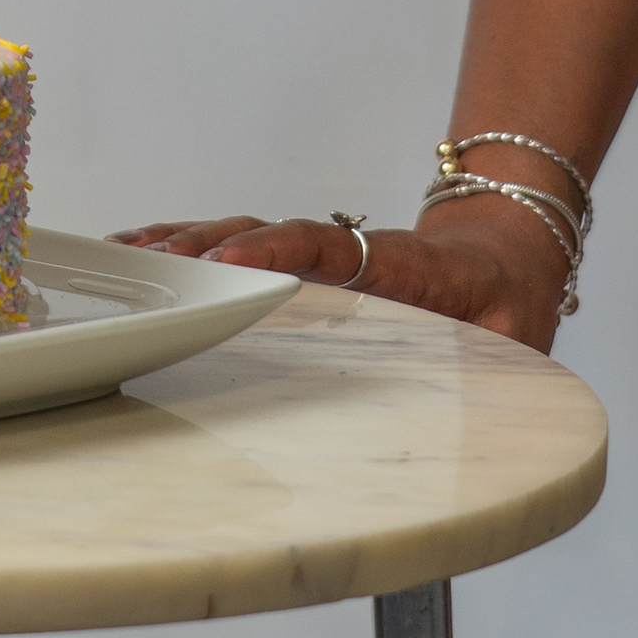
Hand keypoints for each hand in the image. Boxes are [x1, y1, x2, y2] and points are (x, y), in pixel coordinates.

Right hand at [109, 207, 569, 352]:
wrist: (503, 262)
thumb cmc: (501, 306)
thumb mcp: (515, 336)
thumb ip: (504, 365)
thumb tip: (497, 404)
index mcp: (395, 263)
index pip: (327, 244)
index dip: (276, 247)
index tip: (231, 260)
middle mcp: (342, 252)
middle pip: (261, 233)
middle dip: (202, 247)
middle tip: (151, 263)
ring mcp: (315, 257)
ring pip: (238, 239)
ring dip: (181, 245)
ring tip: (122, 253)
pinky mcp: (298, 268)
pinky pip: (236, 253)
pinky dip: (187, 252)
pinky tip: (142, 258)